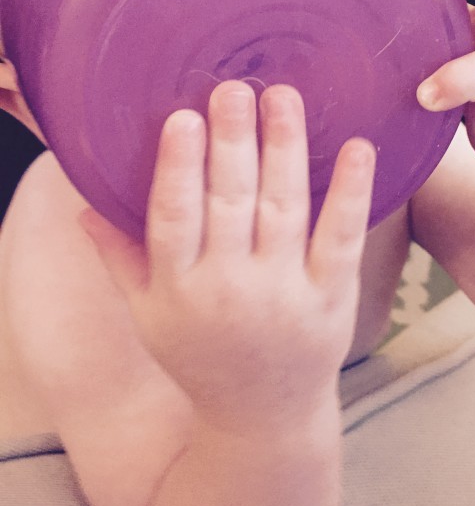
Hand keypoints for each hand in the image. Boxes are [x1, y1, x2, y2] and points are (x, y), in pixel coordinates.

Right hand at [80, 82, 375, 430]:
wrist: (263, 418)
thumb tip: (84, 205)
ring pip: (284, 209)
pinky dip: (351, 193)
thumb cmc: (200, 358)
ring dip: (285, 149)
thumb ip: (120, 260)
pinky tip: (359, 147)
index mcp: (178, 289)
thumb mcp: (149, 317)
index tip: (182, 117)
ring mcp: (285, 294)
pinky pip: (342, 238)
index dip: (178, 167)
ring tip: (284, 97)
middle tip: (235, 88)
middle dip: (233, 142)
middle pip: (231, 203)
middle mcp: (230, 289)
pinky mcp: (331, 299)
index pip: (174, 217)